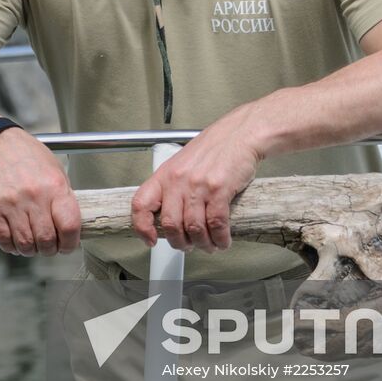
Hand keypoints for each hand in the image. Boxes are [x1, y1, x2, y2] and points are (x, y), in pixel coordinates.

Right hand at [0, 130, 80, 255]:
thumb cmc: (28, 155)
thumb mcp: (55, 170)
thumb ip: (63, 197)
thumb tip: (70, 225)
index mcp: (55, 186)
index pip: (69, 226)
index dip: (71, 243)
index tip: (68, 245)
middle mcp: (35, 195)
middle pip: (47, 239)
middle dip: (50, 250)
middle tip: (48, 247)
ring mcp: (12, 202)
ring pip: (25, 242)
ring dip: (30, 250)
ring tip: (31, 246)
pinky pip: (2, 237)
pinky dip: (10, 246)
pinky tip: (14, 243)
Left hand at [131, 119, 260, 251]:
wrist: (240, 133)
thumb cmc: (214, 148)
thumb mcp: (183, 164)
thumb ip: (173, 186)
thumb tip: (170, 215)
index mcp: (165, 175)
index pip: (141, 204)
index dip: (142, 227)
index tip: (150, 240)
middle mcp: (178, 180)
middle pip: (170, 224)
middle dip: (180, 243)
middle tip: (188, 246)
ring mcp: (198, 185)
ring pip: (194, 228)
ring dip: (203, 244)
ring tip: (209, 246)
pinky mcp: (219, 190)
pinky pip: (216, 224)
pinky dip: (220, 238)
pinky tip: (223, 240)